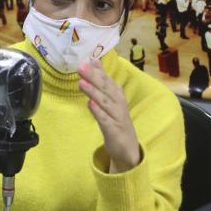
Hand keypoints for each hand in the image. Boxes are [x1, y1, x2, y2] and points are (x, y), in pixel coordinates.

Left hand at [78, 59, 140, 173]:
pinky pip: (105, 120)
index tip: (87, 60)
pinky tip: (90, 104)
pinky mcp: (114, 131)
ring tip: (81, 82)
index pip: (107, 81)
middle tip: (81, 67)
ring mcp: (117, 118)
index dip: (98, 71)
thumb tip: (94, 61)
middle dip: (94, 77)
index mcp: (117, 96)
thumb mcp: (110, 99)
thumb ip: (102, 81)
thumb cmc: (117, 121)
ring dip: (93, 92)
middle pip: (106, 89)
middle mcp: (118, 105)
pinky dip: (98, 112)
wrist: (128, 149)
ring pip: (105, 103)